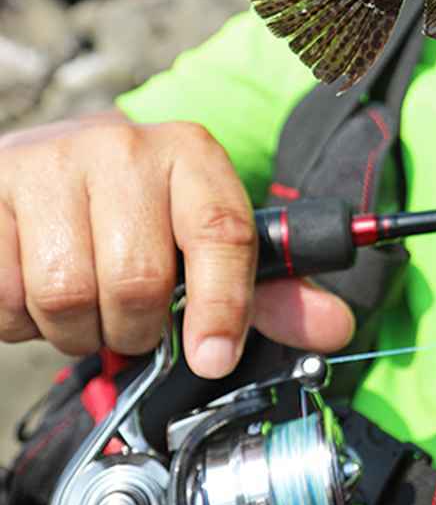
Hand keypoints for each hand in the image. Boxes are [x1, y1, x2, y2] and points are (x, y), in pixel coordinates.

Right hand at [0, 115, 353, 377]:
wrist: (37, 168)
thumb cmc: (130, 214)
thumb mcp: (200, 239)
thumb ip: (267, 290)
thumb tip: (334, 328)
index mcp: (189, 153)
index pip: (223, 233)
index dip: (223, 306)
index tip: (215, 358)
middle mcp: (121, 146)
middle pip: (138, 280)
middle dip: (132, 328)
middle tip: (126, 320)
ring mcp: (49, 163)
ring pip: (67, 294)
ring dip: (72, 328)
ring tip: (80, 302)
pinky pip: (6, 294)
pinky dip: (17, 317)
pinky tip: (30, 286)